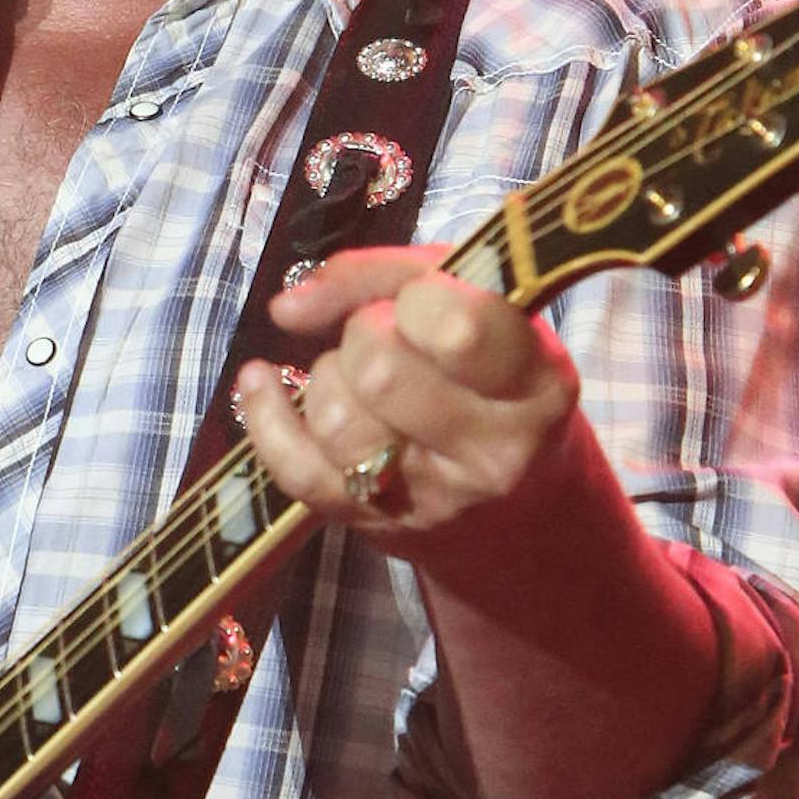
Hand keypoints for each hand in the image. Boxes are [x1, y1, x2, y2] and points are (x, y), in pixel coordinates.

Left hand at [237, 246, 578, 542]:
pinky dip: (266, 415)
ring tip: (358, 377)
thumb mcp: (482, 307)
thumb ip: (391, 276)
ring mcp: (431, 497)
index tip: (419, 300)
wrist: (521, 508)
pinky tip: (263, 381)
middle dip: (364, 334)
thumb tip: (291, 306)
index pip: (456, 327)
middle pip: (379, 369)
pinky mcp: (373, 523)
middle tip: (387, 338)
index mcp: (536, 383)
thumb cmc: (496, 380)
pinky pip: (293, 467)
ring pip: (335, 418)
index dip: (416, 298)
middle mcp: (493, 450)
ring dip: (328, 378)